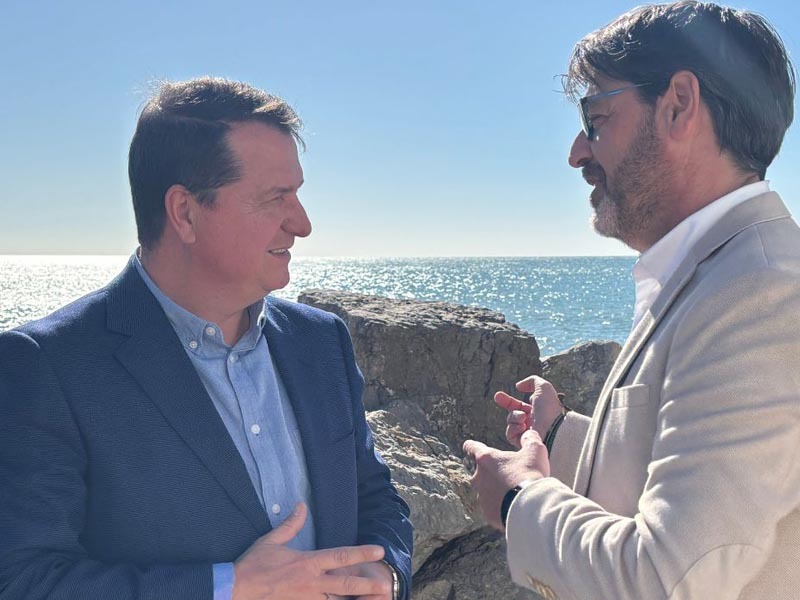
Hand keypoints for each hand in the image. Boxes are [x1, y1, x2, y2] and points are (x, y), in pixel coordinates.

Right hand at [232, 503, 389, 599]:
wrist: (236, 589)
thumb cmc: (254, 565)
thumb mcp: (272, 540)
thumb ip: (291, 524)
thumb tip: (302, 505)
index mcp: (308, 562)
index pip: (341, 556)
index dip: (362, 553)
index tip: (379, 551)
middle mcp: (312, 582)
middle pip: (346, 584)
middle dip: (366, 585)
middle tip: (384, 585)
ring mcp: (307, 599)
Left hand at [463, 430, 549, 529]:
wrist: (530, 506)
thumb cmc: (530, 475)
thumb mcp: (535, 450)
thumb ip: (530, 439)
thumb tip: (529, 434)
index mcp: (486, 459)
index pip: (471, 447)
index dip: (472, 446)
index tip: (470, 447)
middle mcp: (478, 478)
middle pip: (481, 472)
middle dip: (493, 473)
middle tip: (510, 476)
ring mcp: (482, 497)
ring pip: (487, 491)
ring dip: (498, 491)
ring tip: (516, 494)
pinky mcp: (488, 513)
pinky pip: (494, 508)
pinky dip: (502, 507)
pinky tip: (515, 507)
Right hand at [494, 375, 561, 446]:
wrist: (553, 431)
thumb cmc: (550, 409)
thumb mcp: (544, 388)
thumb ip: (532, 381)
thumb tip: (518, 386)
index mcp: (538, 412)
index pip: (520, 405)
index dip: (509, 400)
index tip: (499, 395)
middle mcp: (532, 422)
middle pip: (513, 412)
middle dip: (506, 403)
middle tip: (497, 396)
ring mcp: (527, 432)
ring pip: (511, 421)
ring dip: (515, 416)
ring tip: (523, 418)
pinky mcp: (522, 443)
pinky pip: (510, 434)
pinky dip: (514, 428)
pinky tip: (523, 427)